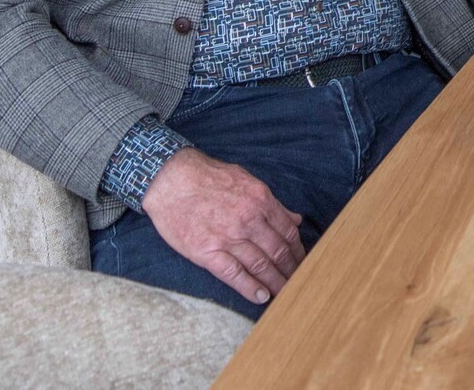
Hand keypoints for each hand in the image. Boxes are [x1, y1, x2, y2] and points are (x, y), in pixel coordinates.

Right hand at [138, 148, 305, 306]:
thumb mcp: (246, 180)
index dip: (298, 250)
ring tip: (285, 293)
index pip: (288, 232)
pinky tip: (261, 297)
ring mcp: (228, 238)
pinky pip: (234, 274)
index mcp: (260, 200)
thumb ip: (272, 202)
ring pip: (260, 265)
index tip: (302, 260)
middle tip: (299, 282)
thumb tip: (294, 219)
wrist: (170, 179)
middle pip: (278, 251)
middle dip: (291, 269)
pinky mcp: (207, 253)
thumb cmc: (208, 176)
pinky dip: (250, 288)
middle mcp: (248, 220)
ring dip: (276, 282)